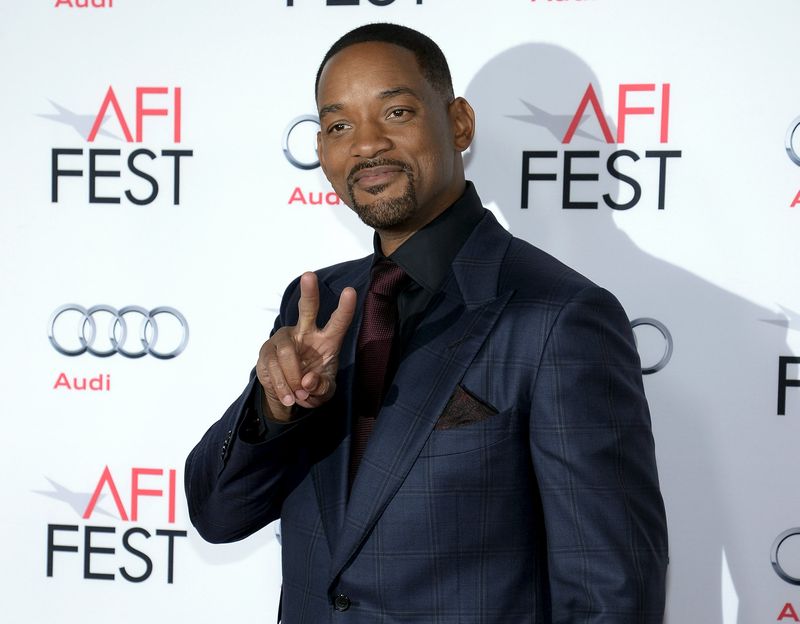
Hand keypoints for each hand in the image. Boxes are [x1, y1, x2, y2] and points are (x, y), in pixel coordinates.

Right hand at [256, 272, 356, 421]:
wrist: (288, 395)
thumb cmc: (313, 386)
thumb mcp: (324, 393)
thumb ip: (322, 388)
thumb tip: (308, 380)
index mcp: (327, 340)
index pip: (338, 322)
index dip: (345, 308)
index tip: (350, 291)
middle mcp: (306, 333)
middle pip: (307, 309)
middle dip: (309, 293)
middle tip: (309, 275)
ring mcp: (284, 339)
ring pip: (286, 353)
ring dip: (292, 378)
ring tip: (298, 395)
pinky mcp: (266, 351)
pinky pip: (273, 367)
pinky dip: (282, 386)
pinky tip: (288, 396)